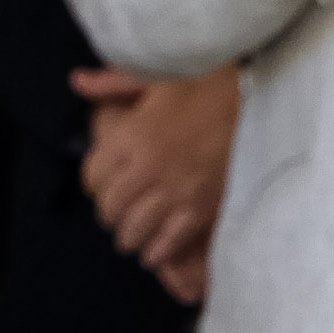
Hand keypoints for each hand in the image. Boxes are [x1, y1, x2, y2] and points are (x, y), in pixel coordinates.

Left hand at [71, 65, 239, 306]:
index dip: (94, 185)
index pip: (94, 176)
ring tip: (129, 238)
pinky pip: (171, 240)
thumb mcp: (153, 78)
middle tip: (114, 218)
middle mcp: (148, 168)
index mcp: (131, 137)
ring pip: (136, 227)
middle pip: (112, 206)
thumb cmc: (204, 86)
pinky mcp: (202, 208)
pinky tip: (153, 254)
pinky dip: (158, 251)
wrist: (256, 102)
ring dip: (129, 236)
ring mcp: (175, 191)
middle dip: (110, 215)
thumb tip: (76, 81)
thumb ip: (112, 84)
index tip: (100, 188)